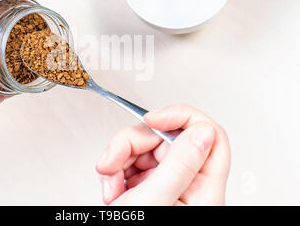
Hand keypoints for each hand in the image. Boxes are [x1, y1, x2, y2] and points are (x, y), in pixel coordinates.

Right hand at [96, 105, 230, 204]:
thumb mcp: (154, 202)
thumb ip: (180, 164)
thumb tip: (203, 131)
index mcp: (204, 191)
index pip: (210, 136)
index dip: (182, 118)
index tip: (154, 119)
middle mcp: (188, 186)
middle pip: (167, 138)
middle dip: (132, 144)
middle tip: (113, 160)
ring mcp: (167, 185)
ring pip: (145, 147)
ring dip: (119, 159)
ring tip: (110, 186)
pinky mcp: (148, 185)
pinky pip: (131, 160)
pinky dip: (115, 170)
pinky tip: (111, 189)